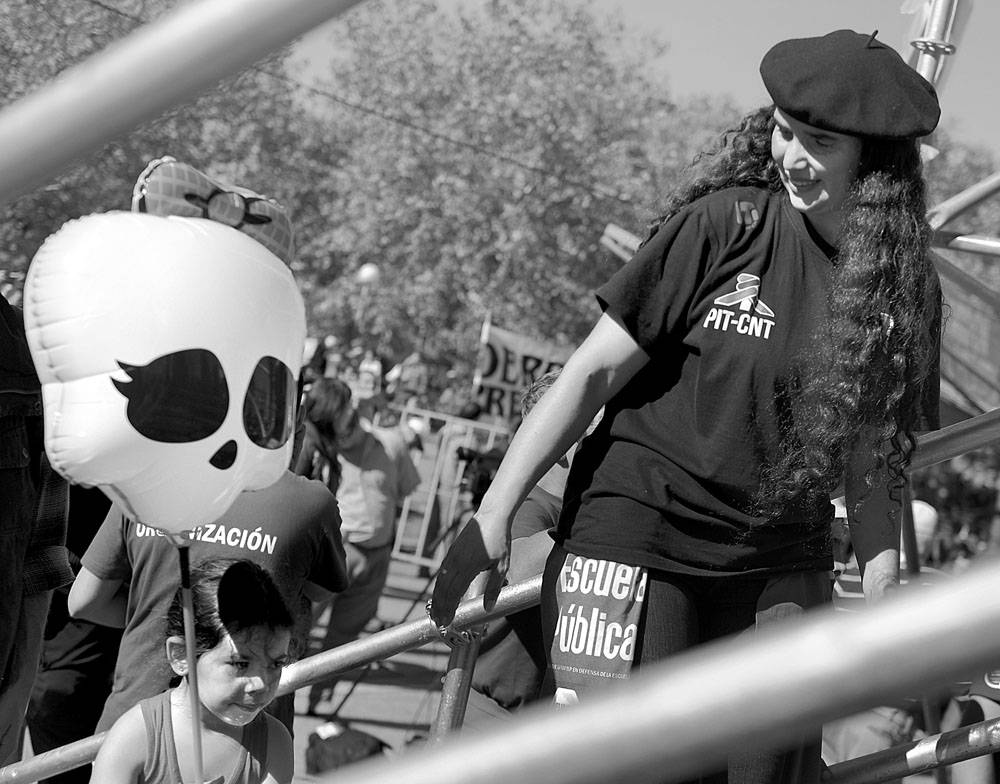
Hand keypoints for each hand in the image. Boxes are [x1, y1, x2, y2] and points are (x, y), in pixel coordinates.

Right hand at [428, 514, 508, 629]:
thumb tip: (488, 607)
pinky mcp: (452, 551)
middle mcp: (456, 561)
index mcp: (468, 566)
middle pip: (444, 589)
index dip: (449, 609)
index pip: (454, 593)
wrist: (492, 515)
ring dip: (437, 597)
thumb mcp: (502, 565)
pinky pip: (442, 572)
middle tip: (437, 622)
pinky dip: (439, 585)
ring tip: (435, 611)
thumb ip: (494, 587)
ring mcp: (452, 555)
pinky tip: (439, 593)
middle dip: (439, 607)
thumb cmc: (499, 539)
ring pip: (440, 580)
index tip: (446, 621)